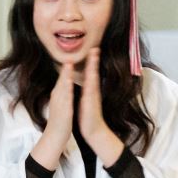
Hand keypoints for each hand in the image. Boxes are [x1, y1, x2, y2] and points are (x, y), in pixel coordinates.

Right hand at [45, 61, 75, 148]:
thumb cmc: (60, 122)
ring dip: (65, 74)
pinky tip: (68, 81)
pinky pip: (65, 97)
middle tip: (69, 55)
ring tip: (68, 63)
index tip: (69, 58)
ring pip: (62, 86)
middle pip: (61, 80)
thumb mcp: (61, 106)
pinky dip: (66, 88)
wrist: (55, 136)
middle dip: (65, 68)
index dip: (66, 69)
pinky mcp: (62, 109)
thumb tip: (65, 88)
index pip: (62, 80)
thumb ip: (62, 96)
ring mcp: (59, 103)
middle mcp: (56, 97)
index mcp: (58, 96)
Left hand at [78, 48, 124, 163]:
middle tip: (95, 47)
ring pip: (93, 77)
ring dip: (94, 66)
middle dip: (94, 59)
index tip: (91, 50)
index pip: (89, 73)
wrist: (93, 130)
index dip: (89, 62)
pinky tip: (91, 73)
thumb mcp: (84, 101)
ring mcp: (93, 95)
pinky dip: (91, 80)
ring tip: (94, 54)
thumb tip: (82, 85)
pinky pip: (91, 88)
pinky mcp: (91, 102)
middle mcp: (92, 90)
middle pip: (93, 72)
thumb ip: (85, 92)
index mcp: (89, 90)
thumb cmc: (87, 116)